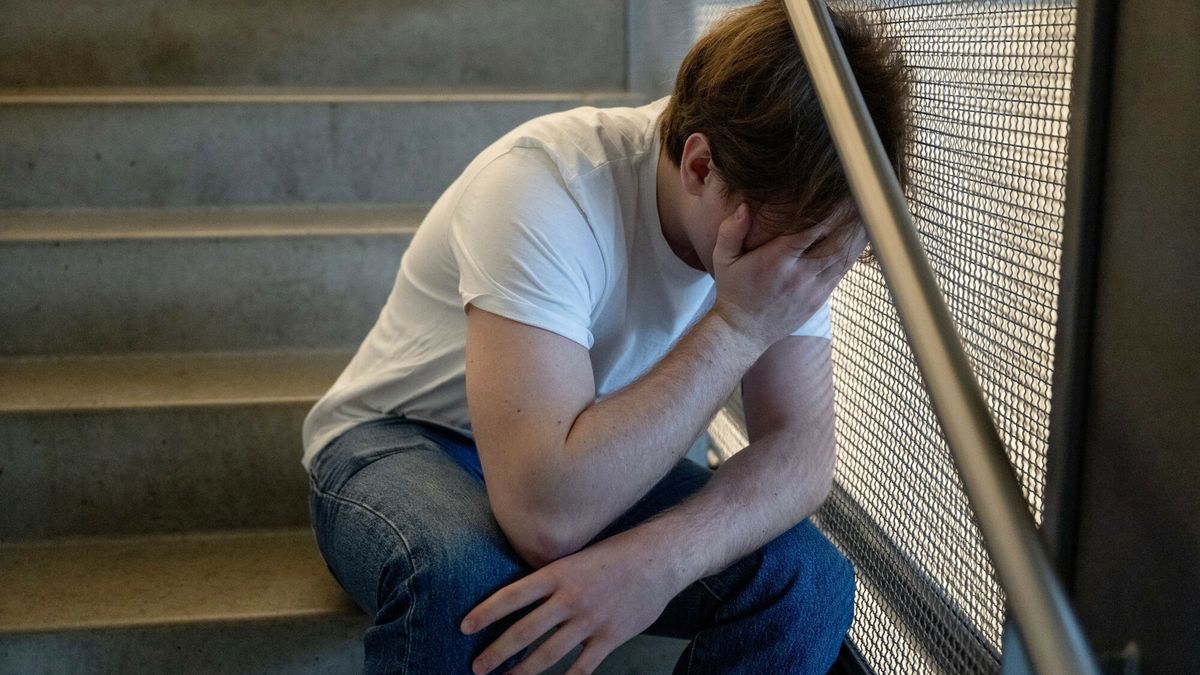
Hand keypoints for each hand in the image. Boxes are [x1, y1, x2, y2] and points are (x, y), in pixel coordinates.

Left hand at [461, 531, 686, 673]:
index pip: (512, 596)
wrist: (659, 558)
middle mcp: (570, 598)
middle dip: (496, 652)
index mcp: (558, 573)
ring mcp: (590, 620)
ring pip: (548, 654)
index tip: (465, 627)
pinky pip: (582, 666)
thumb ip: (554, 578)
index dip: (486, 613)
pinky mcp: (610, 637)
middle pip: (524, 631)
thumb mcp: (578, 556)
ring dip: (522, 671)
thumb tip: (526, 594)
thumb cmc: (617, 553)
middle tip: (477, 666)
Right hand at [711, 203, 863, 349]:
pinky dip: (852, 253)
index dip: (830, 211)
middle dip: (850, 220)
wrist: (744, 331)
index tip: (840, 193)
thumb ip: (730, 231)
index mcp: (777, 260)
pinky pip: (842, 272)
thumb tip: (744, 207)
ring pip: (844, 258)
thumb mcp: (723, 259)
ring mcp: (813, 288)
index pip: (811, 230)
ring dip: (857, 235)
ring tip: (868, 213)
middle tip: (862, 197)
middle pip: (835, 242)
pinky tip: (861, 238)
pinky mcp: (820, 298)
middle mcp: (799, 274)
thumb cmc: (734, 291)